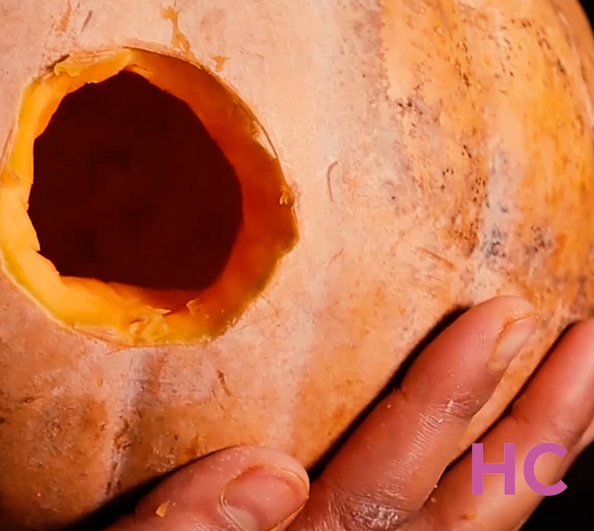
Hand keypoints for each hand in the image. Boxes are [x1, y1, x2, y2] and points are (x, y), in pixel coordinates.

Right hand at [111, 296, 593, 530]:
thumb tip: (268, 471)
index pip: (385, 488)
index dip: (445, 403)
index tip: (499, 318)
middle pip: (464, 522)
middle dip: (534, 433)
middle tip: (590, 344)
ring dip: (525, 461)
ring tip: (572, 387)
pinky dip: (482, 494)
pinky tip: (491, 456)